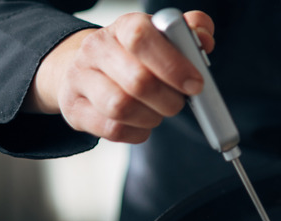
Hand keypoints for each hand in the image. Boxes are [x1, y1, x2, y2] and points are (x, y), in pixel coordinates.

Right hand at [23, 11, 214, 143]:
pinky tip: (143, 123)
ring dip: (152, 117)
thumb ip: (188, 33)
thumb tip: (205, 38)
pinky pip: (113, 129)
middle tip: (179, 102)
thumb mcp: (160, 38)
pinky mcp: (75, 109)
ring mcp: (80, 80)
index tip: (195, 84)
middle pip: (137, 81)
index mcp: (122, 27)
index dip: (173, 64)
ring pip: (121, 107)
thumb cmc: (133, 57)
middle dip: (169, 100)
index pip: (142, 37)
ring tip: (159, 111)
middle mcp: (96, 49)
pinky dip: (137, 132)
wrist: (85, 70)